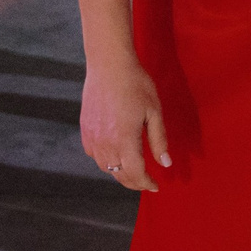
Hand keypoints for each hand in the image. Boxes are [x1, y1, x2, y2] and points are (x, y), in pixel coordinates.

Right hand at [82, 53, 169, 191]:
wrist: (109, 64)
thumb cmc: (135, 84)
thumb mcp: (154, 111)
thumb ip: (159, 140)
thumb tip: (165, 164)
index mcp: (125, 139)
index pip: (135, 174)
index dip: (146, 183)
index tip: (155, 186)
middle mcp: (105, 142)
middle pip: (119, 175)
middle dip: (134, 182)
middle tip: (146, 182)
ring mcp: (92, 137)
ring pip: (105, 167)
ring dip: (119, 172)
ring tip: (132, 169)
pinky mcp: (85, 129)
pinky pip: (94, 154)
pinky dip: (105, 160)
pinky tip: (114, 154)